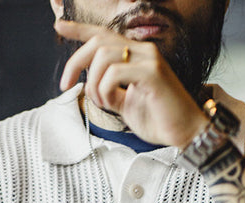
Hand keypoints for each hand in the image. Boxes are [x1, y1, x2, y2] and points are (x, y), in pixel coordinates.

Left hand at [55, 20, 207, 148]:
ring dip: (94, 83)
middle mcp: (144, 51)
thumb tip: (89, 85)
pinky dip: (106, 91)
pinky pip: (115, 73)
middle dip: (75, 62)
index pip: (104, 34)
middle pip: (98, 42)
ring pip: (103, 57)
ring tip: (102, 103)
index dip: (79, 30)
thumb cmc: (160, 121)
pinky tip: (115, 104)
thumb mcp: (126, 103)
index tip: (59, 27)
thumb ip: (109, 90)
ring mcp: (149, 60)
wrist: (186, 134)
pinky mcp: (152, 73)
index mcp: (137, 55)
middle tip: (66, 85)